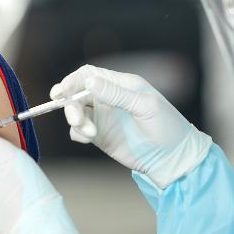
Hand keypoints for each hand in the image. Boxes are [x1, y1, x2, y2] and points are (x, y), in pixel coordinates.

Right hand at [51, 65, 211, 188]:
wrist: (171, 158)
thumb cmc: (165, 126)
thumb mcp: (144, 107)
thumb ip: (116, 94)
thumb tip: (89, 82)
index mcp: (119, 84)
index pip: (88, 75)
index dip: (71, 81)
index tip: (61, 92)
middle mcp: (107, 98)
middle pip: (76, 94)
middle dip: (70, 105)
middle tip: (76, 119)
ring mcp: (102, 117)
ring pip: (75, 113)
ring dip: (76, 121)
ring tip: (91, 134)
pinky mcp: (99, 135)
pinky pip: (78, 131)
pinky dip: (78, 133)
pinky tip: (90, 138)